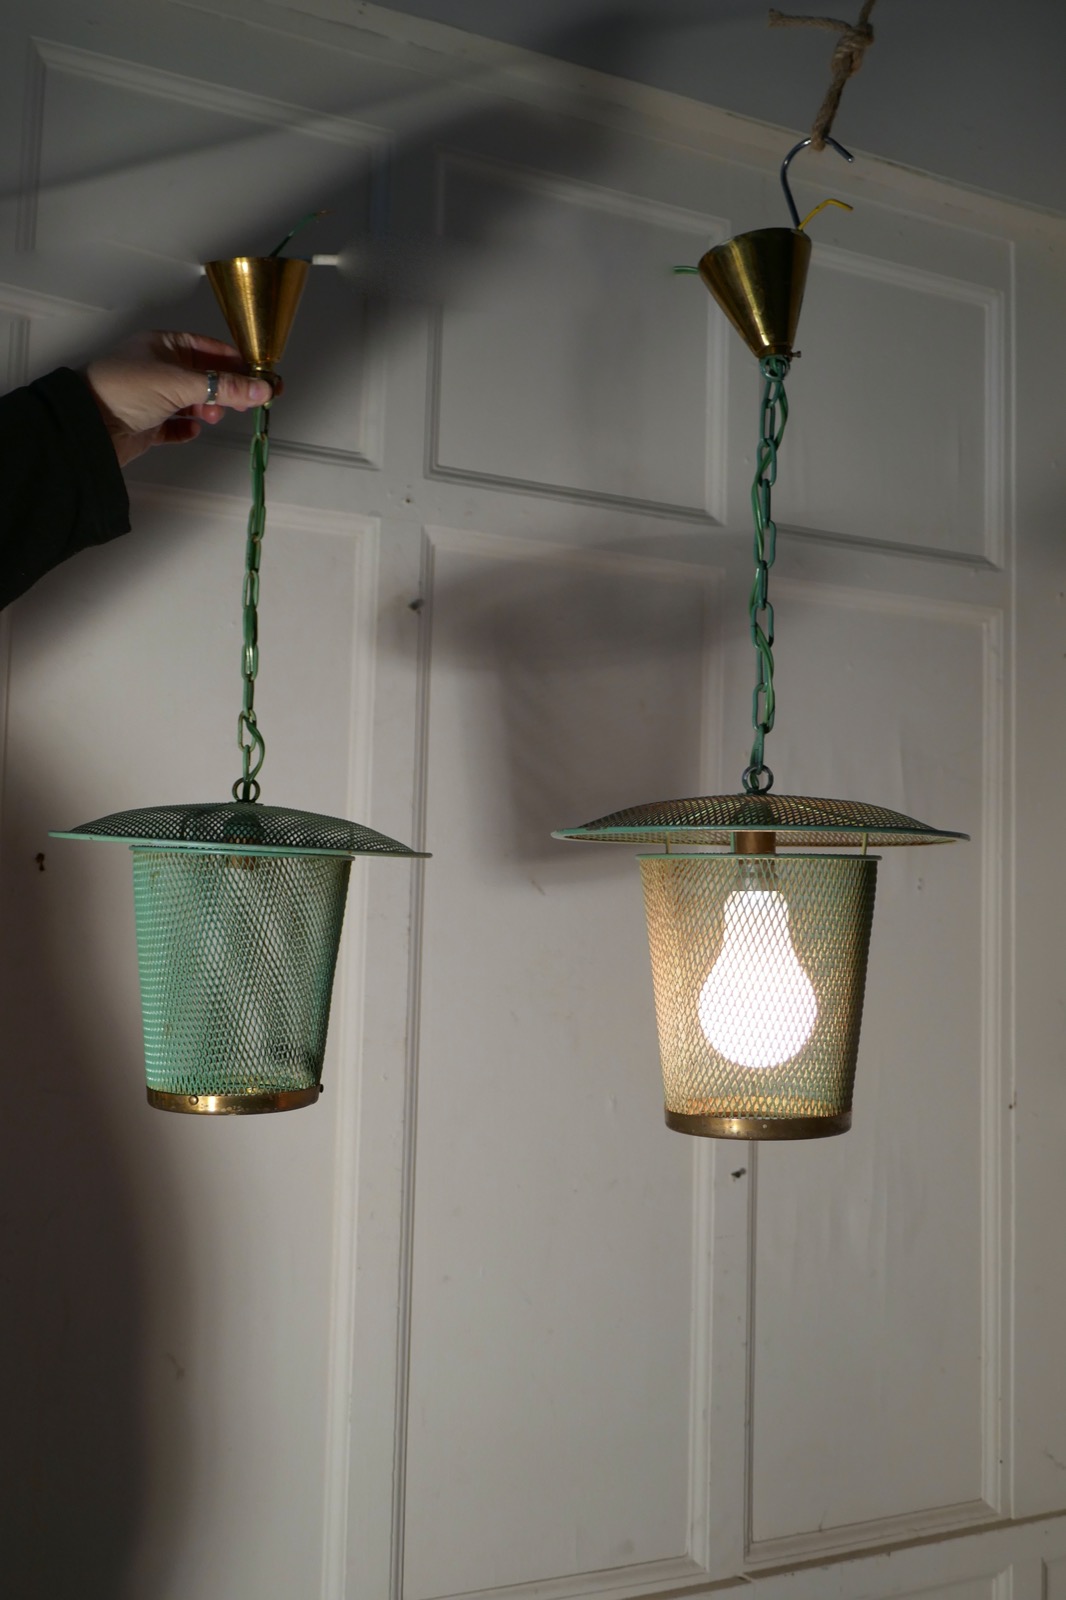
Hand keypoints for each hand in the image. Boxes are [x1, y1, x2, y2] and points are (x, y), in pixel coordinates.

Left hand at [84, 330, 274, 465]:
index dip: (238, 363)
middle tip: (245, 402)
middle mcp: (159, 367)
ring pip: (193, 402)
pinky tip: (191, 430)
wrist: (87, 425)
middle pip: (206, 377)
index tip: (262, 378)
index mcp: (165, 345)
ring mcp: (153, 396)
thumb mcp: (180, 382)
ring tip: (211, 416)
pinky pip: (176, 425)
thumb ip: (223, 387)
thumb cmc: (123, 389)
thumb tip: (261, 389)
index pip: (211, 349)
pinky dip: (187, 428)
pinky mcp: (148, 423)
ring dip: (207, 410)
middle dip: (225, 390)